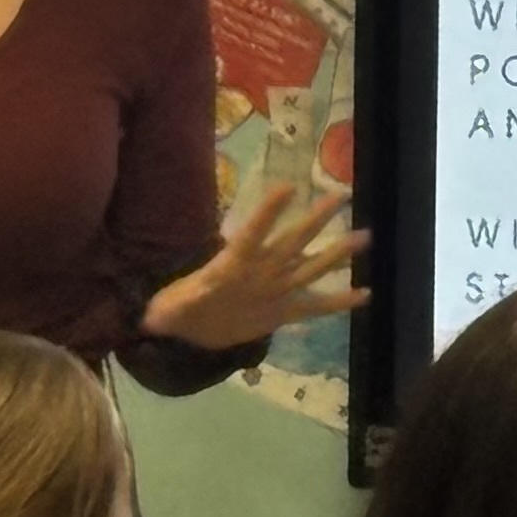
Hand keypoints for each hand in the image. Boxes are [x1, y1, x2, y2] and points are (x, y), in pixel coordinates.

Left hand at [143, 185, 367, 354]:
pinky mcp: (283, 312)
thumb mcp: (169, 311)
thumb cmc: (177, 310)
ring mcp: (276, 289)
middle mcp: (261, 271)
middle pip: (292, 241)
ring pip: (311, 266)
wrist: (192, 328)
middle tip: (340, 194)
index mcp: (233, 265)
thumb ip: (167, 313)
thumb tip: (151, 317)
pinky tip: (365, 295)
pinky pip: (316, 306)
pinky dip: (339, 301)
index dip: (267, 213)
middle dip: (315, 220)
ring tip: (363, 234)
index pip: (252, 234)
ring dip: (336, 252)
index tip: (286, 188)